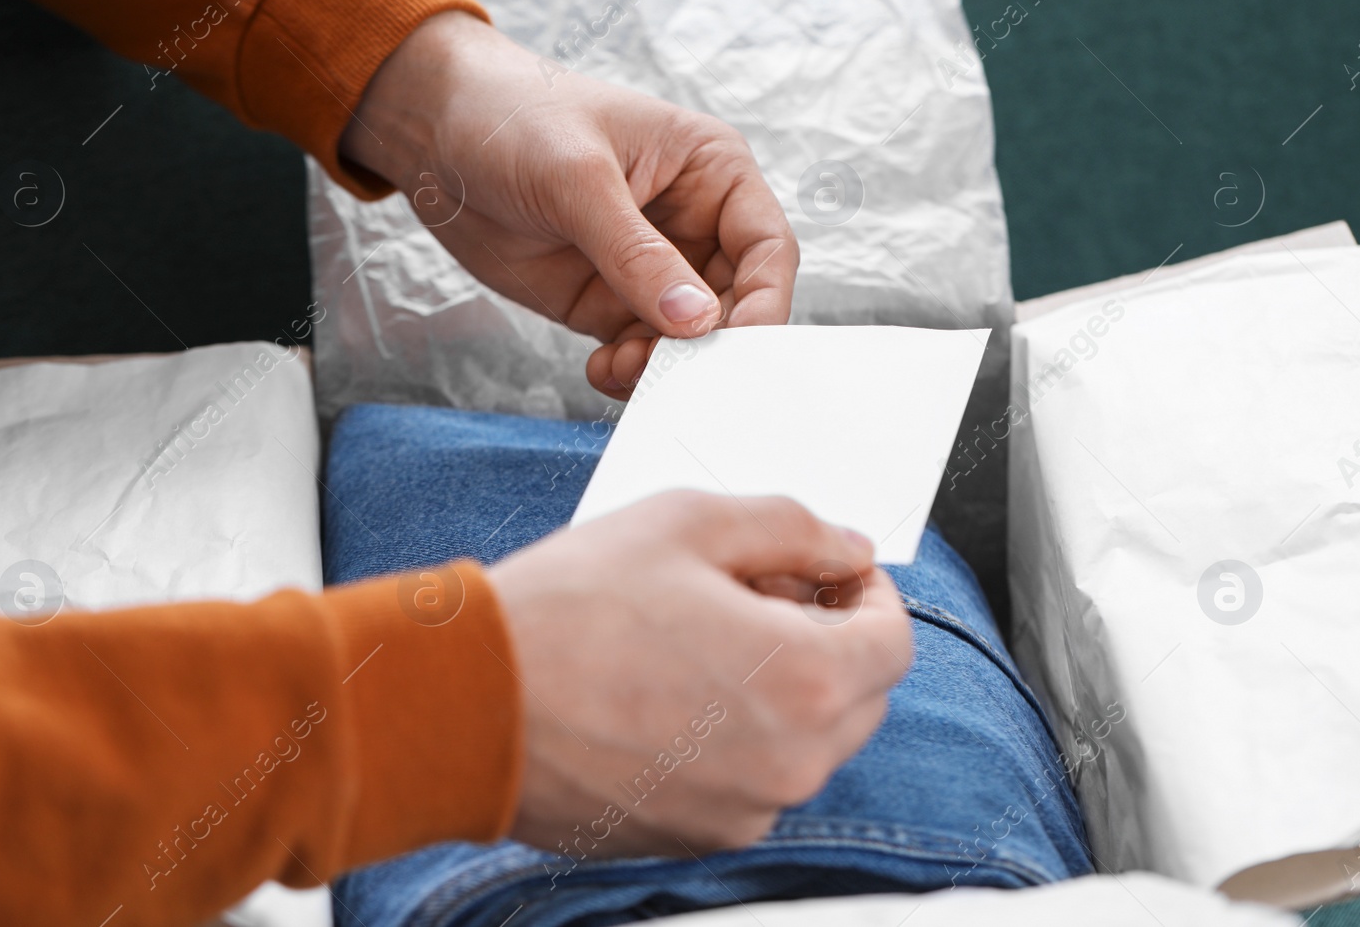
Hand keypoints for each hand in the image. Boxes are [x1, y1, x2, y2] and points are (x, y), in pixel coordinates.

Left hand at [343, 11, 797, 399]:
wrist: (433, 132)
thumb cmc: (512, 117)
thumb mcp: (577, 179)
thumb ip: (635, 253)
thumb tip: (695, 320)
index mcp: (710, 170)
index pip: (766, 246)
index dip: (765, 301)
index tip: (738, 346)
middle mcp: (692, 222)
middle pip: (736, 304)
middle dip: (710, 346)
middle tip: (674, 373)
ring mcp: (650, 266)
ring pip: (689, 338)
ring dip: (666, 365)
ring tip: (623, 369)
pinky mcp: (607, 300)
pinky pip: (641, 349)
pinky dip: (631, 371)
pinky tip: (602, 369)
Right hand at [484, 492, 912, 856]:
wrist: (464, 704)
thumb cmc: (564, 613)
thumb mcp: (687, 522)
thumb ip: (791, 526)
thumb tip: (845, 547)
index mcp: (806, 681)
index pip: (895, 640)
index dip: (871, 593)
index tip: (833, 571)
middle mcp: (789, 764)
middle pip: (859, 696)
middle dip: (828, 637)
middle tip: (758, 592)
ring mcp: (741, 811)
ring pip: (804, 742)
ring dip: (781, 688)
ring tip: (699, 638)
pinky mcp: (692, 836)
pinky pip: (749, 780)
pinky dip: (734, 736)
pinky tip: (668, 690)